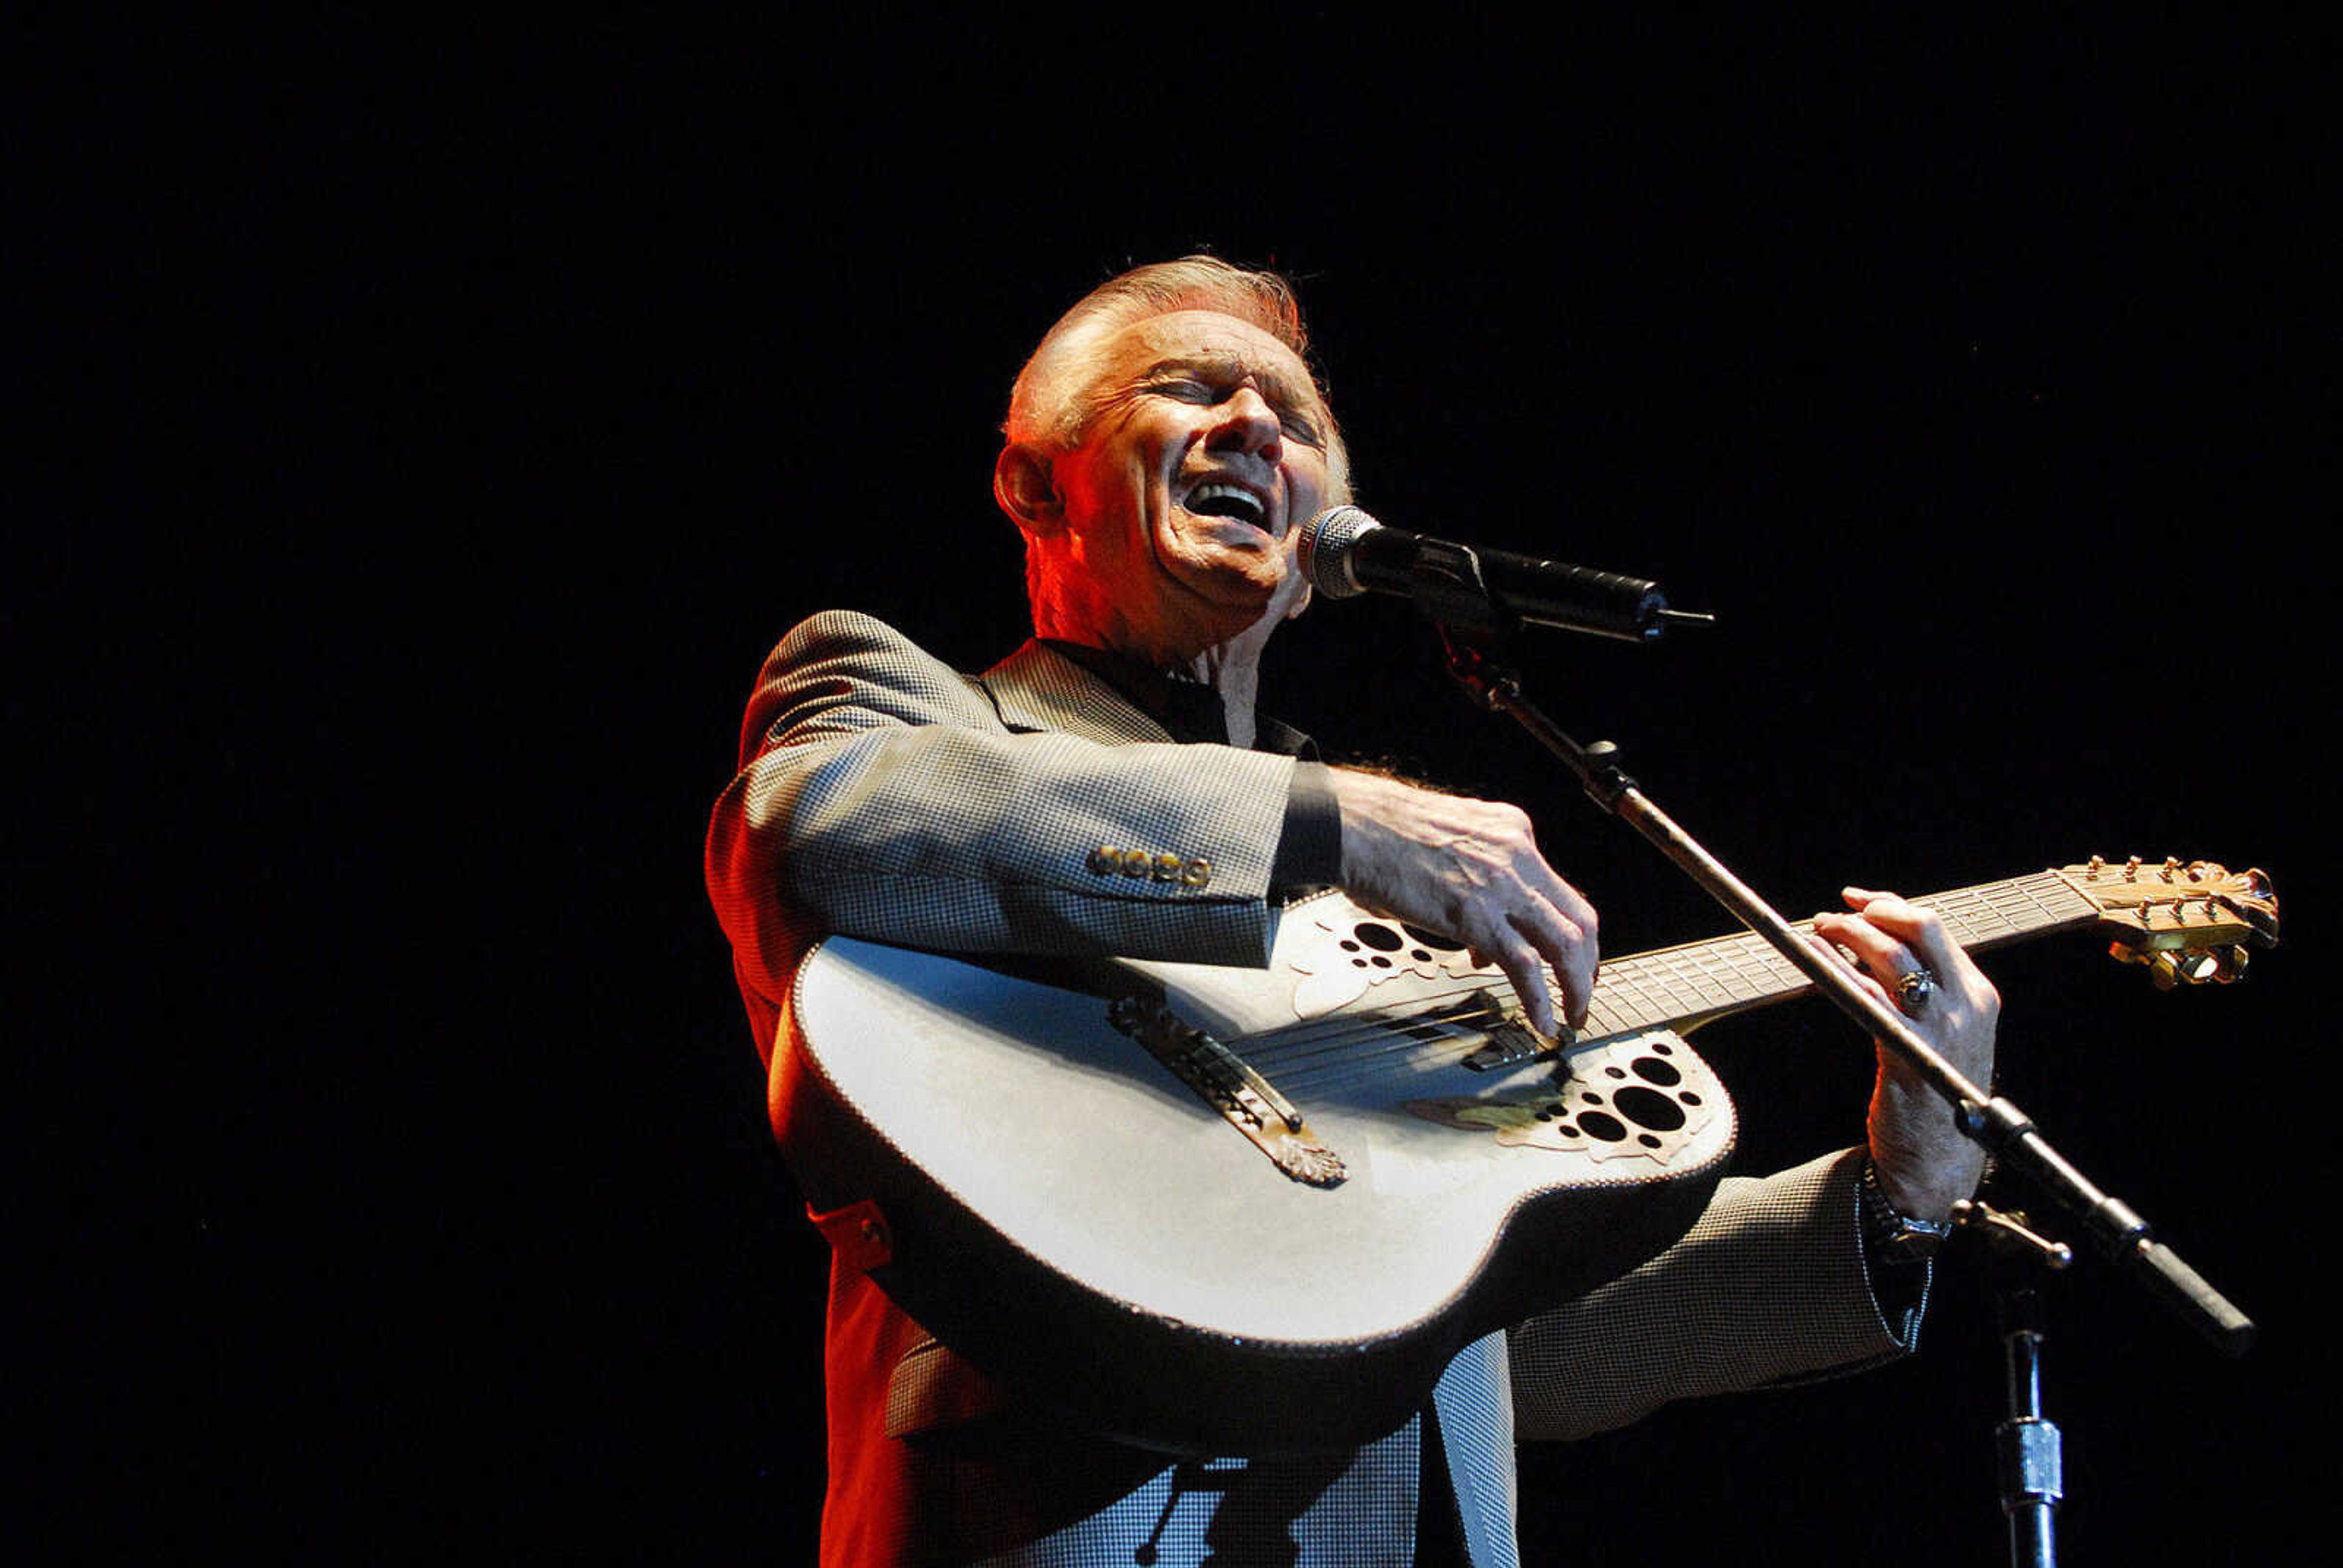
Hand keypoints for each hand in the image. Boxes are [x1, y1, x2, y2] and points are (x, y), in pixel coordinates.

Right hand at [1327, 768, 1596, 1037]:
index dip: (1568, 930)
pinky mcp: (1477, 915)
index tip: (1568, 958)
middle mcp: (1517, 855)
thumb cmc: (1384, 830)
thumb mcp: (1451, 840)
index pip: (1559, 889)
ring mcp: (1501, 885)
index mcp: (1512, 831)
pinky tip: (1541, 1019)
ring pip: (1566, 944)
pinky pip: (1525, 966)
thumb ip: (1476, 878)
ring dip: (1577, 987)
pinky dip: (1540, 999)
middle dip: (1590, 964)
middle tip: (1584, 992)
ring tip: (1572, 1014)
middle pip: (1580, 917)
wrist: (1354, 824)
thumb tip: (1481, 934)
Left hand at [1812, 888, 1999, 1221]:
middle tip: (1834, 916)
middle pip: (1921, 927)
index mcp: (1978, 995)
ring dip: (1848, 934)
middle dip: (1872, 910)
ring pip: (1893, 954)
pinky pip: (1867, 995)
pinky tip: (1814, 961)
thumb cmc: (1931, 1096)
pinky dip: (1836, 970)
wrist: (1936, 1162)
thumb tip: (1868, 945)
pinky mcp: (1905, 1051)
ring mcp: (1939, 1028)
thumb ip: (1919, 991)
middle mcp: (1966, 1005)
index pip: (1936, 928)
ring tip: (1818, 933)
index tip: (1856, 900)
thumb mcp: (1940, 1033)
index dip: (1890, 905)